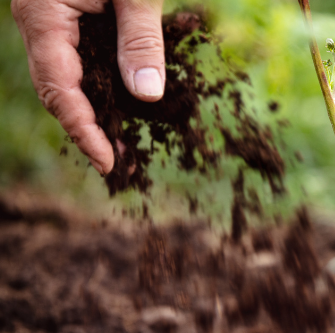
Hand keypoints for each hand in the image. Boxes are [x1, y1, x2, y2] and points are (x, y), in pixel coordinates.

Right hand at [12, 0, 165, 174]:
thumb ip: (140, 40)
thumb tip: (148, 96)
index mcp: (44, 17)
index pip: (59, 89)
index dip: (84, 131)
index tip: (107, 163)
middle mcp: (38, 24)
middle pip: (56, 91)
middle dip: (87, 131)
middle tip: (120, 164)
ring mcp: (48, 22)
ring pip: (64, 80)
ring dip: (93, 113)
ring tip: (122, 145)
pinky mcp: (63, 18)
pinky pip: (76, 62)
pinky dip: (96, 87)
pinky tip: (120, 105)